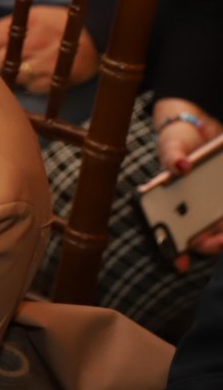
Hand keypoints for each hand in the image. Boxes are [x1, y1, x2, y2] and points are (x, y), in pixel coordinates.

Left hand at [0, 5, 97, 94]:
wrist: (96, 40)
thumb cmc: (54, 26)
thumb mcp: (31, 17)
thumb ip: (1, 27)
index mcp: (31, 20)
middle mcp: (41, 39)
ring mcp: (52, 61)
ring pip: (14, 76)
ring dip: (12, 76)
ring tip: (19, 69)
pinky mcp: (62, 80)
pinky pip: (33, 88)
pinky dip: (30, 85)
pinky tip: (36, 77)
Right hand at [152, 99, 222, 256]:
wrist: (201, 127)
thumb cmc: (179, 140)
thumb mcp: (172, 145)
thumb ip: (172, 156)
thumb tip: (181, 167)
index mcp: (172, 201)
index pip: (172, 230)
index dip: (174, 250)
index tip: (179, 262)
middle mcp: (194, 208)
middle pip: (203, 235)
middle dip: (211, 243)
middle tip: (218, 240)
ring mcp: (214, 205)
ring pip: (220, 227)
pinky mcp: (222, 199)